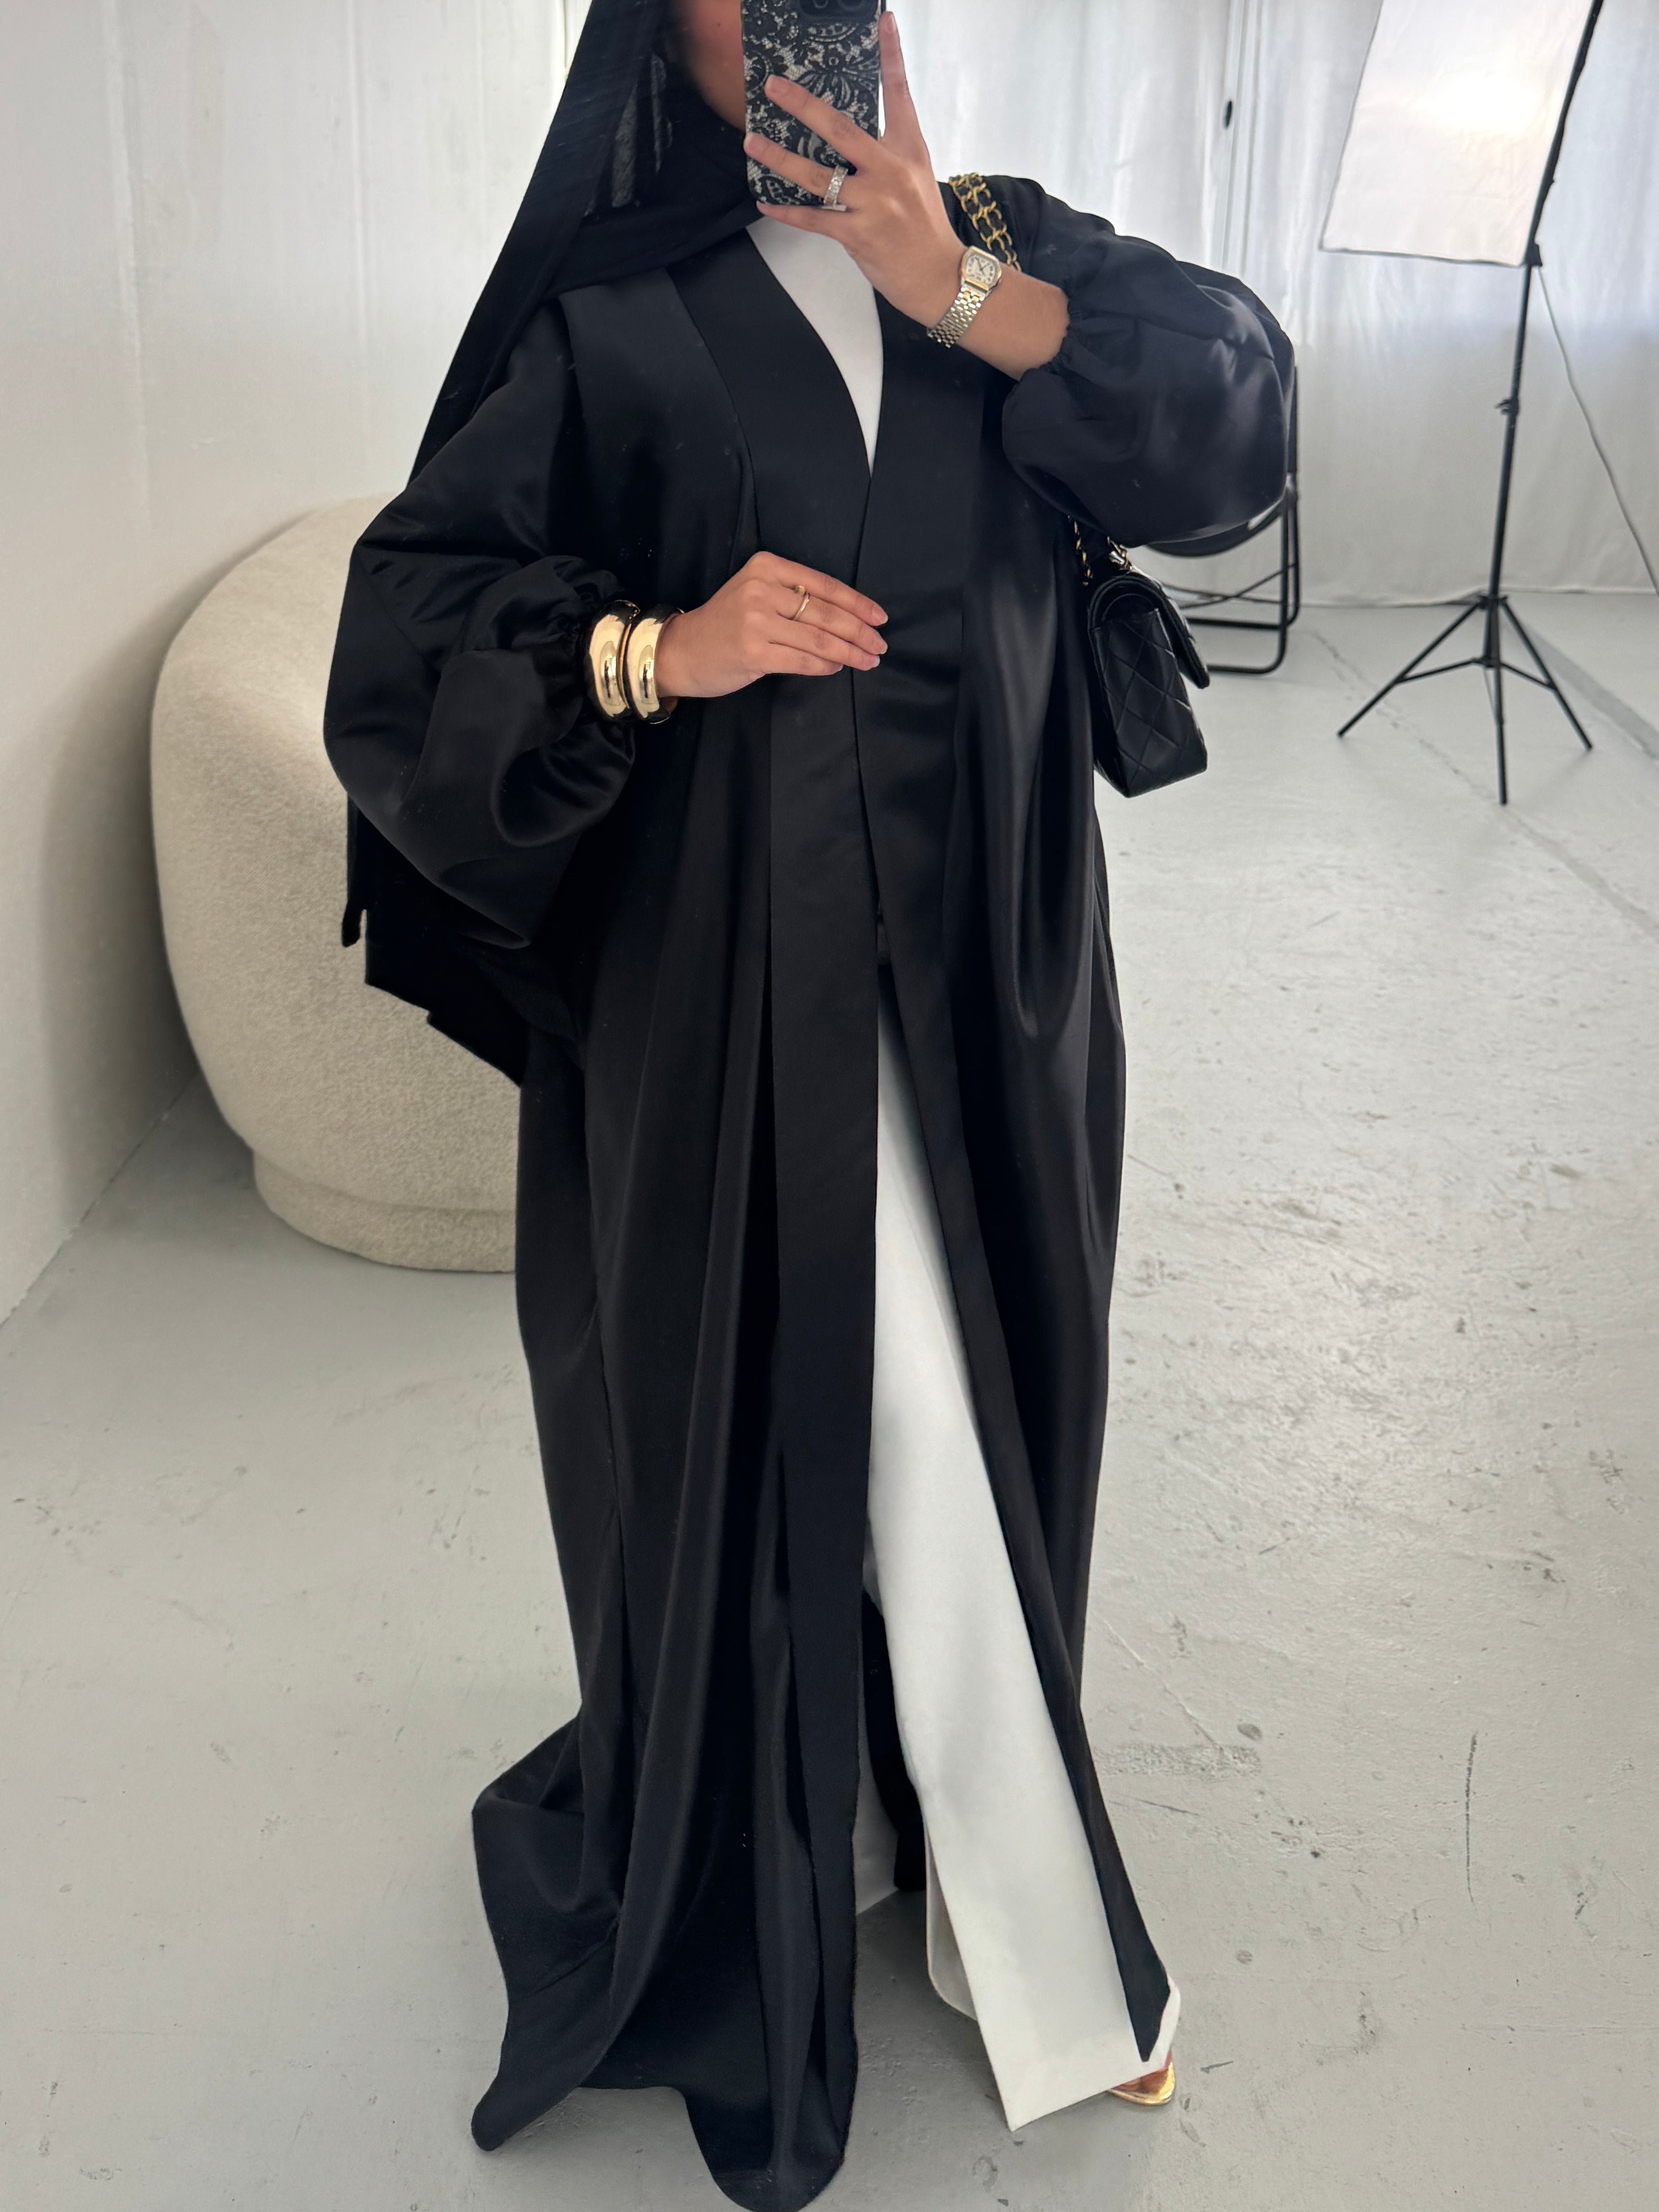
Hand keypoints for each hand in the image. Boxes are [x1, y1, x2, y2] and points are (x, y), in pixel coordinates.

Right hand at [653, 551, 887, 701]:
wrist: (683, 650)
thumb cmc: (726, 623)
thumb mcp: (757, 594)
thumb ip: (794, 597)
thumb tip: (847, 617)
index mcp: (767, 567)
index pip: (824, 585)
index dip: (857, 603)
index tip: (880, 618)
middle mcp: (762, 589)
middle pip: (826, 613)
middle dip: (859, 632)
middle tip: (880, 646)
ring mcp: (757, 621)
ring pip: (819, 639)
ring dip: (849, 653)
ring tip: (868, 661)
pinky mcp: (754, 652)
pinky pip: (802, 661)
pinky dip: (825, 666)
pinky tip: (838, 668)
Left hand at [745, 14, 1069, 374]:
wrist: (940, 277)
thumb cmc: (925, 229)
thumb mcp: (916, 178)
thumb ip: (887, 154)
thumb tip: (849, 138)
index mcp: (909, 150)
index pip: (900, 94)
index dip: (892, 55)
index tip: (883, 21)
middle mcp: (890, 171)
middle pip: (840, 128)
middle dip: (802, 105)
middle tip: (775, 85)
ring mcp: (873, 203)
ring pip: (817, 175)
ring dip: (780, 158)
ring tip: (753, 141)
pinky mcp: (858, 235)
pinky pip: (814, 219)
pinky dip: (787, 212)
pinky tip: (766, 203)